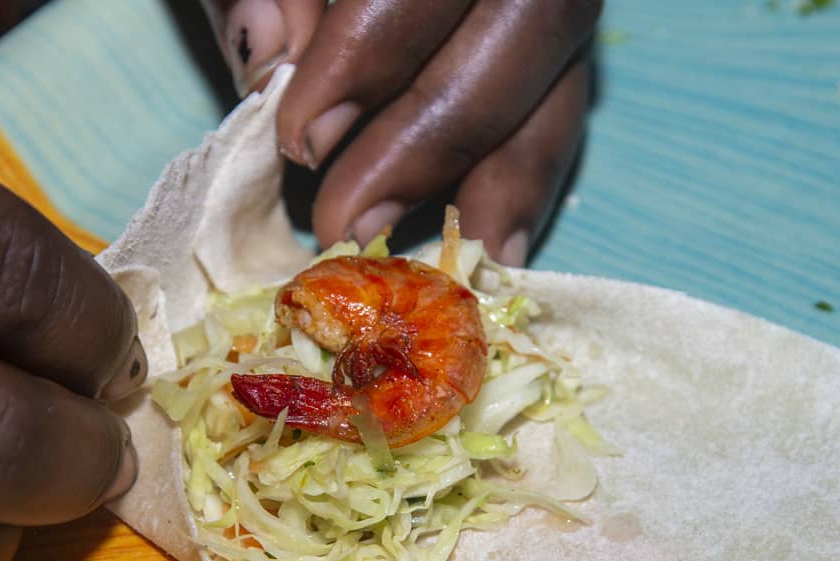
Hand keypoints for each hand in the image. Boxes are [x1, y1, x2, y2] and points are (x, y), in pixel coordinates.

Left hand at [201, 0, 599, 264]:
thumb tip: (271, 63)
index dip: (371, 54)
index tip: (303, 140)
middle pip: (527, 17)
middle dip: (437, 132)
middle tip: (353, 219)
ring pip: (567, 61)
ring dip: (514, 171)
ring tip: (469, 258)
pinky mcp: (552, 16)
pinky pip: (569, 89)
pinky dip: (532, 164)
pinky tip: (502, 232)